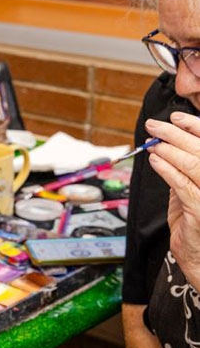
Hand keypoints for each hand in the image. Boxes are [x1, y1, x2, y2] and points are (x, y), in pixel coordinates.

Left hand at [146, 112, 199, 288]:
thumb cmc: (197, 230)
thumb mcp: (190, 196)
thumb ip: (184, 176)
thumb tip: (166, 151)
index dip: (197, 128)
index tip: (177, 118)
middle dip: (176, 134)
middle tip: (155, 125)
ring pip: (194, 165)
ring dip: (169, 150)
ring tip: (152, 143)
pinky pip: (183, 186)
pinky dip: (167, 170)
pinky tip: (155, 161)